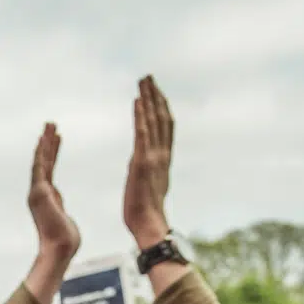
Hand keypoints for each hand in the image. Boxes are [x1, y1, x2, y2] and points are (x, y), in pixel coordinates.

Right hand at [29, 123, 80, 260]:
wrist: (59, 249)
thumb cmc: (66, 242)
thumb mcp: (65, 222)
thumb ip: (62, 212)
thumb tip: (63, 214)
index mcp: (46, 198)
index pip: (49, 171)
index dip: (52, 153)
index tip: (56, 139)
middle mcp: (38, 193)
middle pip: (43, 162)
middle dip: (47, 142)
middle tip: (51, 124)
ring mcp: (37, 192)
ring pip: (41, 161)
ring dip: (45, 142)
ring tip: (50, 125)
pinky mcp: (40, 192)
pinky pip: (40, 167)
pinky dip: (42, 152)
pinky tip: (45, 138)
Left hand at [121, 76, 173, 249]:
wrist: (147, 225)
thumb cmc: (145, 212)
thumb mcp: (149, 186)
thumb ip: (149, 171)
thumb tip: (143, 165)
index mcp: (163, 160)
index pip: (165, 127)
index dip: (161, 107)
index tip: (155, 91)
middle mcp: (161, 155)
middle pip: (162, 118)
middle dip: (156, 96)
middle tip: (148, 77)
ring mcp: (153, 157)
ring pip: (154, 121)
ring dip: (149, 99)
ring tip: (143, 81)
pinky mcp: (142, 163)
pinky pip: (142, 134)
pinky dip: (141, 115)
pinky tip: (137, 101)